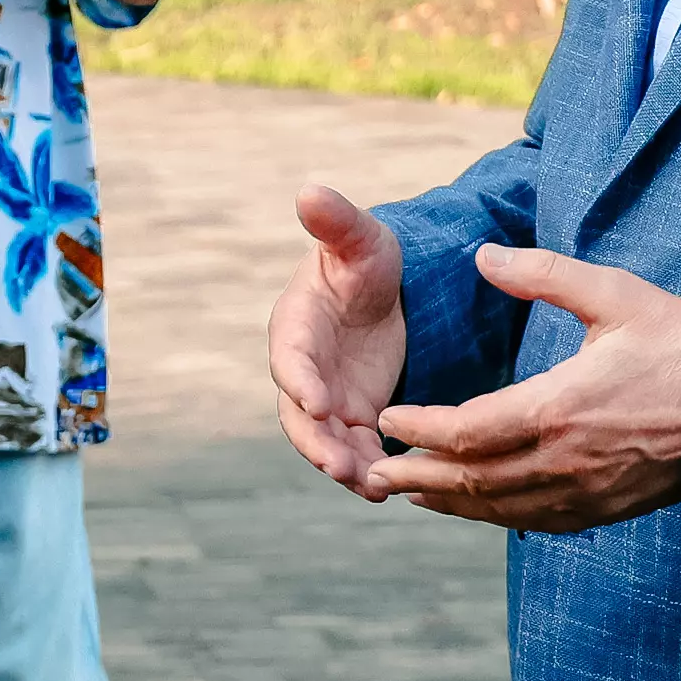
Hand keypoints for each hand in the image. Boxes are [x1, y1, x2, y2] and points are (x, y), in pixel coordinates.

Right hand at [270, 185, 412, 496]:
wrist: (386, 294)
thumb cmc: (366, 261)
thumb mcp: (360, 240)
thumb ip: (337, 222)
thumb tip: (310, 190)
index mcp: (297, 325)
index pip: (290, 357)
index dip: (300, 380)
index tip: (319, 401)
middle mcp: (305, 370)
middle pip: (300, 415)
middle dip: (317, 442)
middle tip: (340, 464)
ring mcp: (329, 399)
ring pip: (327, 442)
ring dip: (343, 465)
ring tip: (371, 486)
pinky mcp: (354, 419)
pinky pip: (355, 451)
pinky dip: (367, 470)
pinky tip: (390, 490)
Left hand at [368, 247, 680, 532]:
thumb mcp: (615, 295)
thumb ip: (544, 276)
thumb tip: (484, 255)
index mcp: (560, 408)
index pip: (467, 431)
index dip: (420, 429)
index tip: (388, 419)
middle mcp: (565, 461)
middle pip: (472, 480)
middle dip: (417, 476)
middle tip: (372, 472)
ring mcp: (586, 492)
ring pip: (499, 508)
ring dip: (448, 502)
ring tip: (406, 493)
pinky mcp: (605, 508)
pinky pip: (534, 522)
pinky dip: (492, 516)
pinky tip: (472, 507)